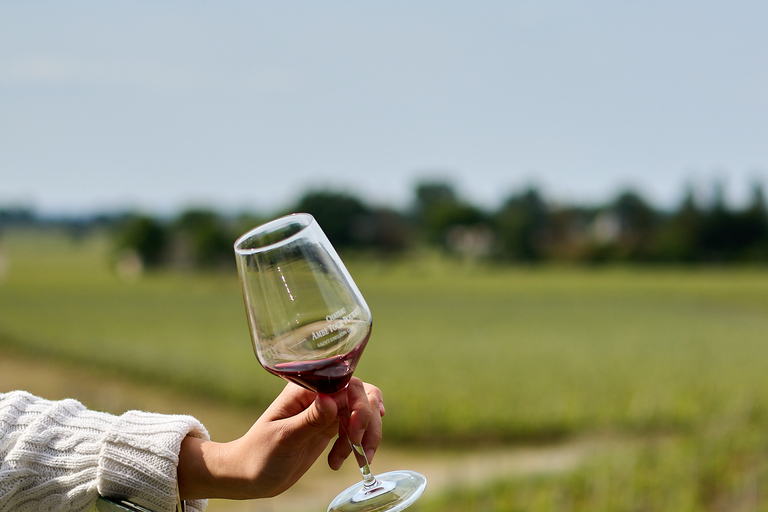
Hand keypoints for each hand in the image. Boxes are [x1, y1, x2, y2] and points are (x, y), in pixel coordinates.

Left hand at [177, 378, 383, 500]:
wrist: (250, 475)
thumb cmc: (259, 454)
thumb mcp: (284, 438)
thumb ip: (310, 419)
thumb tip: (332, 399)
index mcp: (305, 389)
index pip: (345, 383)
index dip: (358, 404)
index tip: (355, 430)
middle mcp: (319, 395)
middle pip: (361, 394)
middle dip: (367, 421)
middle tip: (359, 446)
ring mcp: (326, 411)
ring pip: (362, 412)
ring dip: (366, 436)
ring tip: (358, 460)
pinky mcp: (329, 427)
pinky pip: (354, 429)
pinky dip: (356, 446)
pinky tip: (337, 462)